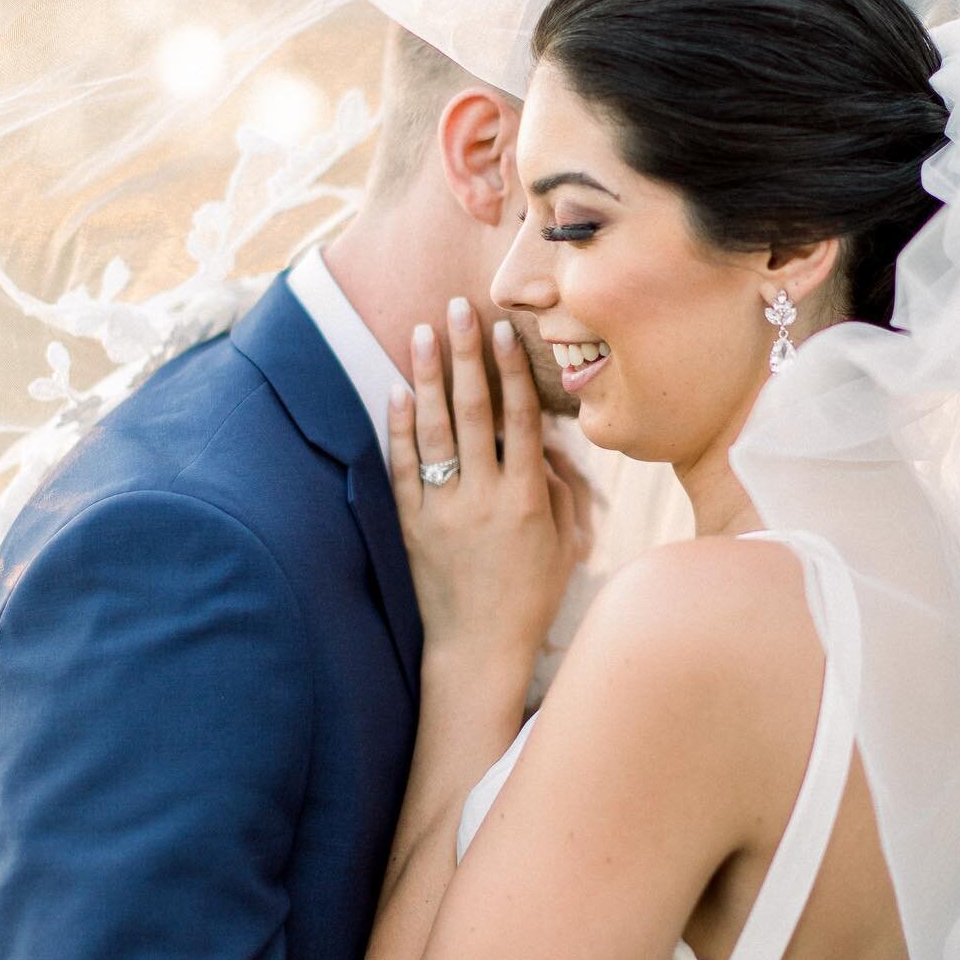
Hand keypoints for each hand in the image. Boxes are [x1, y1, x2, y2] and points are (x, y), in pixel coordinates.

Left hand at [389, 300, 580, 677]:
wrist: (479, 650)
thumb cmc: (530, 598)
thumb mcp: (562, 545)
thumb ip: (558, 490)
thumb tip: (545, 445)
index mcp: (527, 500)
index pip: (521, 420)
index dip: (513, 371)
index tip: (506, 330)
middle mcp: (484, 499)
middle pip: (472, 412)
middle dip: (466, 355)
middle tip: (457, 309)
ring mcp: (444, 511)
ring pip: (433, 430)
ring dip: (428, 376)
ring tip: (422, 332)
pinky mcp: (412, 527)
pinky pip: (402, 467)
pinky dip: (399, 427)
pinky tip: (397, 390)